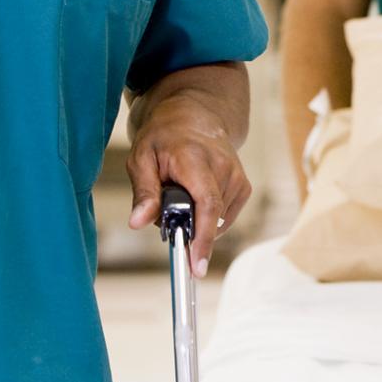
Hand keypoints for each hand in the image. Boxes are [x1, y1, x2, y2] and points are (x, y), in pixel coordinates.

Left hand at [127, 109, 251, 275]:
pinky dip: (206, 217)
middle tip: (165, 211)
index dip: (203, 238)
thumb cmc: (164, 136)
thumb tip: (137, 222)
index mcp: (196, 159)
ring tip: (179, 193)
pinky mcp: (243, 187)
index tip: (197, 265)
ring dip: (194, 219)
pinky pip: (223, 218)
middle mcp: (224, 168)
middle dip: (186, 227)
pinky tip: (194, 197)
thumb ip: (143, 192)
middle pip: (209, 217)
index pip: (206, 204)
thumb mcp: (142, 158)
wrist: (195, 115)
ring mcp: (238, 178)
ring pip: (214, 220)